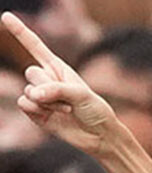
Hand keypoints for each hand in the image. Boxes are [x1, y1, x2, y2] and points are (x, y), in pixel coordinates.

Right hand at [2, 13, 118, 154]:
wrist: (100, 135)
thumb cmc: (95, 110)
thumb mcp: (81, 94)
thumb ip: (56, 90)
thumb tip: (32, 95)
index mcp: (58, 67)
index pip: (35, 46)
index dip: (20, 31)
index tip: (6, 16)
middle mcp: (46, 79)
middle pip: (31, 73)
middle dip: (49, 88)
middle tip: (69, 100)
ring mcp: (40, 96)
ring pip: (28, 91)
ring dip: (48, 103)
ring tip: (66, 110)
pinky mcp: (36, 112)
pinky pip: (24, 104)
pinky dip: (37, 110)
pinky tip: (52, 116)